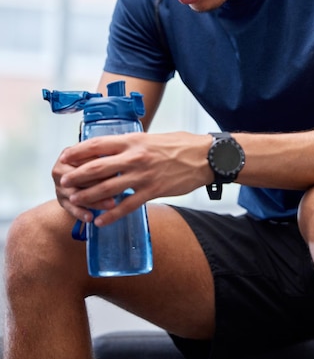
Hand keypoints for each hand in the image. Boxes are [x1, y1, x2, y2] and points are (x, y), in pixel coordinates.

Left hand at [53, 131, 211, 224]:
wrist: (204, 157)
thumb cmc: (179, 145)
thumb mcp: (151, 137)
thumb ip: (132, 144)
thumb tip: (114, 151)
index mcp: (133, 140)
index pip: (97, 145)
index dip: (78, 152)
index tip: (66, 158)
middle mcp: (134, 157)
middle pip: (97, 168)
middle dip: (77, 177)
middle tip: (64, 183)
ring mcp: (143, 175)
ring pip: (107, 188)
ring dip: (88, 197)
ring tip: (75, 202)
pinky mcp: (153, 191)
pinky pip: (127, 206)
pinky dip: (111, 215)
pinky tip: (100, 222)